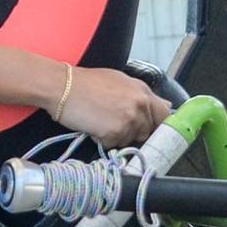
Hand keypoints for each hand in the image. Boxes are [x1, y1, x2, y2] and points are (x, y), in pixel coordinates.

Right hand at [56, 68, 172, 148]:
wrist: (62, 86)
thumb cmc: (85, 83)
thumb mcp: (118, 81)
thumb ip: (139, 96)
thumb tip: (162, 106)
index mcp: (142, 90)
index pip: (165, 115)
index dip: (159, 126)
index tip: (152, 132)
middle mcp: (140, 104)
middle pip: (148, 131)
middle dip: (134, 132)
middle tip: (116, 124)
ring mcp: (129, 119)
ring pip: (130, 140)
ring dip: (117, 136)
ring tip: (101, 121)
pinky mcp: (115, 132)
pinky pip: (114, 145)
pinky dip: (103, 140)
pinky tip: (93, 126)